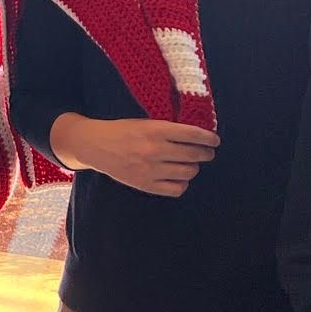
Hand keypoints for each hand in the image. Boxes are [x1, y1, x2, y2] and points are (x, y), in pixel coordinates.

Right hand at [49, 114, 218, 196]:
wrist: (96, 145)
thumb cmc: (122, 131)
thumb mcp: (145, 122)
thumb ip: (168, 129)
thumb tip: (197, 136)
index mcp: (156, 130)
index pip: (193, 134)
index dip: (209, 138)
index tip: (214, 140)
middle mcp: (155, 150)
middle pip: (194, 155)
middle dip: (206, 154)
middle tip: (207, 153)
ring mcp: (151, 169)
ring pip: (188, 172)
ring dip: (193, 167)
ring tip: (190, 164)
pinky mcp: (146, 185)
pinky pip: (176, 189)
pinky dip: (182, 183)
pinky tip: (178, 177)